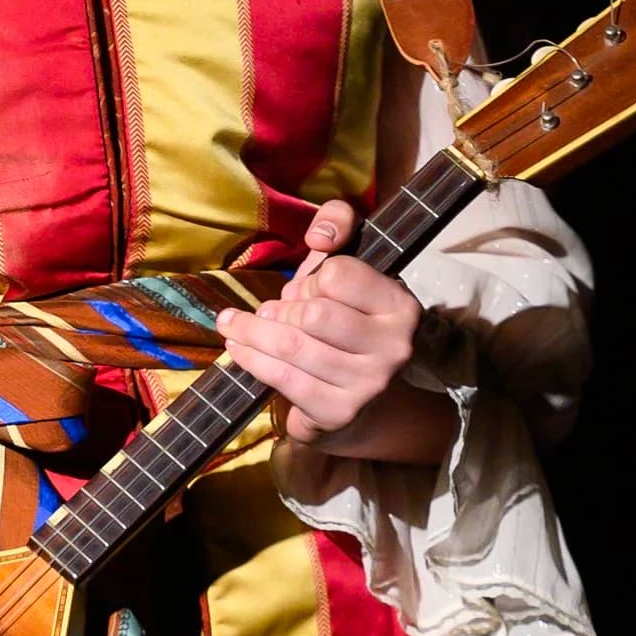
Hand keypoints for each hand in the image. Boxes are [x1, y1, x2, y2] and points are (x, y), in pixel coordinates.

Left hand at [217, 200, 451, 458]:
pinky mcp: (340, 412)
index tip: (306, 289)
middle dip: (280, 309)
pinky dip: (251, 359)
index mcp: (401, 306)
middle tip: (270, 311)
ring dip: (253, 332)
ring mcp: (368, 384)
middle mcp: (393, 347)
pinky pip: (283, 378)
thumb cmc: (349, 321)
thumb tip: (319, 237)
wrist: (367, 399)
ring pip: (291, 347)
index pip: (337, 275)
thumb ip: (339, 224)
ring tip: (234, 325)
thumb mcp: (348, 267)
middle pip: (311, 314)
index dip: (311, 279)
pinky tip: (238, 346)